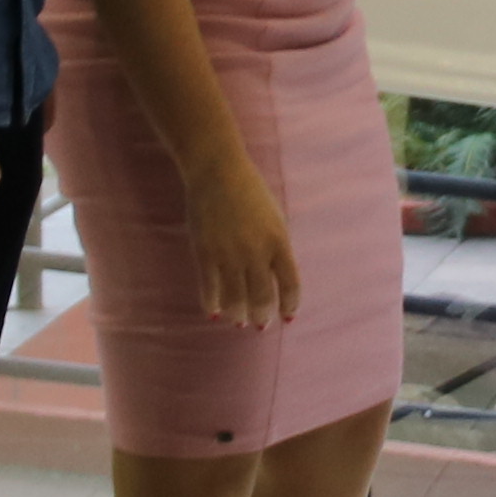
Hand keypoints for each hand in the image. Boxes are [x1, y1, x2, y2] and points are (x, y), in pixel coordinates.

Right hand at [189, 155, 299, 325]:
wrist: (217, 171)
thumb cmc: (250, 192)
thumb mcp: (275, 218)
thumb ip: (278, 248)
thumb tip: (277, 279)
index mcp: (279, 241)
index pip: (290, 284)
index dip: (290, 305)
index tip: (288, 317)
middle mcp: (256, 251)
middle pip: (262, 297)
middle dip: (262, 316)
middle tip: (260, 325)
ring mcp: (229, 253)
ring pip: (235, 299)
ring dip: (238, 315)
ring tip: (238, 321)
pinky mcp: (205, 252)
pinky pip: (210, 288)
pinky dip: (212, 304)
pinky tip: (214, 312)